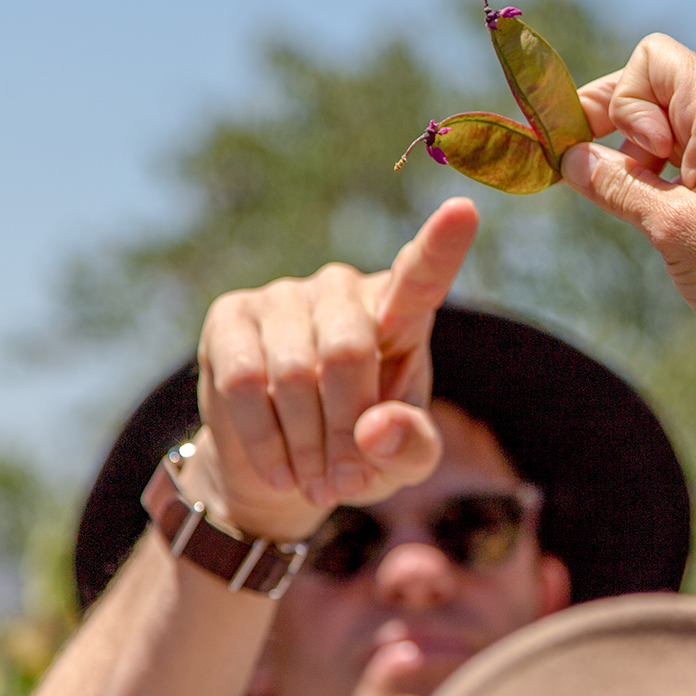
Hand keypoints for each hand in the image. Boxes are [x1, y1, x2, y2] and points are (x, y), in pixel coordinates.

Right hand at [189, 198, 478, 538]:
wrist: (285, 468)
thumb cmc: (362, 453)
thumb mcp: (403, 462)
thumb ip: (410, 446)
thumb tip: (375, 427)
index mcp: (401, 313)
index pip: (422, 275)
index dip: (441, 245)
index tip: (464, 210)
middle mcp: (343, 289)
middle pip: (348, 352)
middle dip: (345, 431)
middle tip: (346, 484)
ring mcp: (285, 295)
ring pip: (293, 374)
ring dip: (307, 446)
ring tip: (318, 485)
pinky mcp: (231, 315)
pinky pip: (244, 382)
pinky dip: (266, 441)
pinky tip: (281, 470)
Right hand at [563, 35, 695, 494]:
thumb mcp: (672, 228)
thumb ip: (617, 185)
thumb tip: (569, 158)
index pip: (654, 60)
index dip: (623, 100)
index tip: (637, 156)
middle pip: (658, 85)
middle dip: (617, 123)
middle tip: (598, 174)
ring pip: (671, 122)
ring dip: (639, 154)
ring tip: (644, 205)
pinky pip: (692, 152)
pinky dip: (664, 172)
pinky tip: (661, 213)